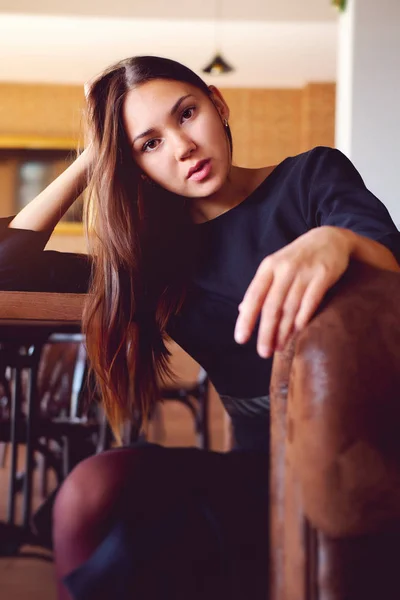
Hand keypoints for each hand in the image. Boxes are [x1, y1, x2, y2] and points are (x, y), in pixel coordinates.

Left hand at [234, 226, 351, 357]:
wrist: (329, 237)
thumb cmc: (298, 258)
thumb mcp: (275, 267)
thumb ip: (260, 288)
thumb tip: (241, 310)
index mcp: (268, 267)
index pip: (254, 296)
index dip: (247, 319)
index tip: (241, 339)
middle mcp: (284, 268)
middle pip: (272, 305)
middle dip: (266, 331)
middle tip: (263, 352)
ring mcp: (304, 271)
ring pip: (291, 306)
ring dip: (284, 330)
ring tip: (278, 347)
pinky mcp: (324, 274)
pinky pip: (312, 300)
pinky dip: (304, 317)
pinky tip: (298, 332)